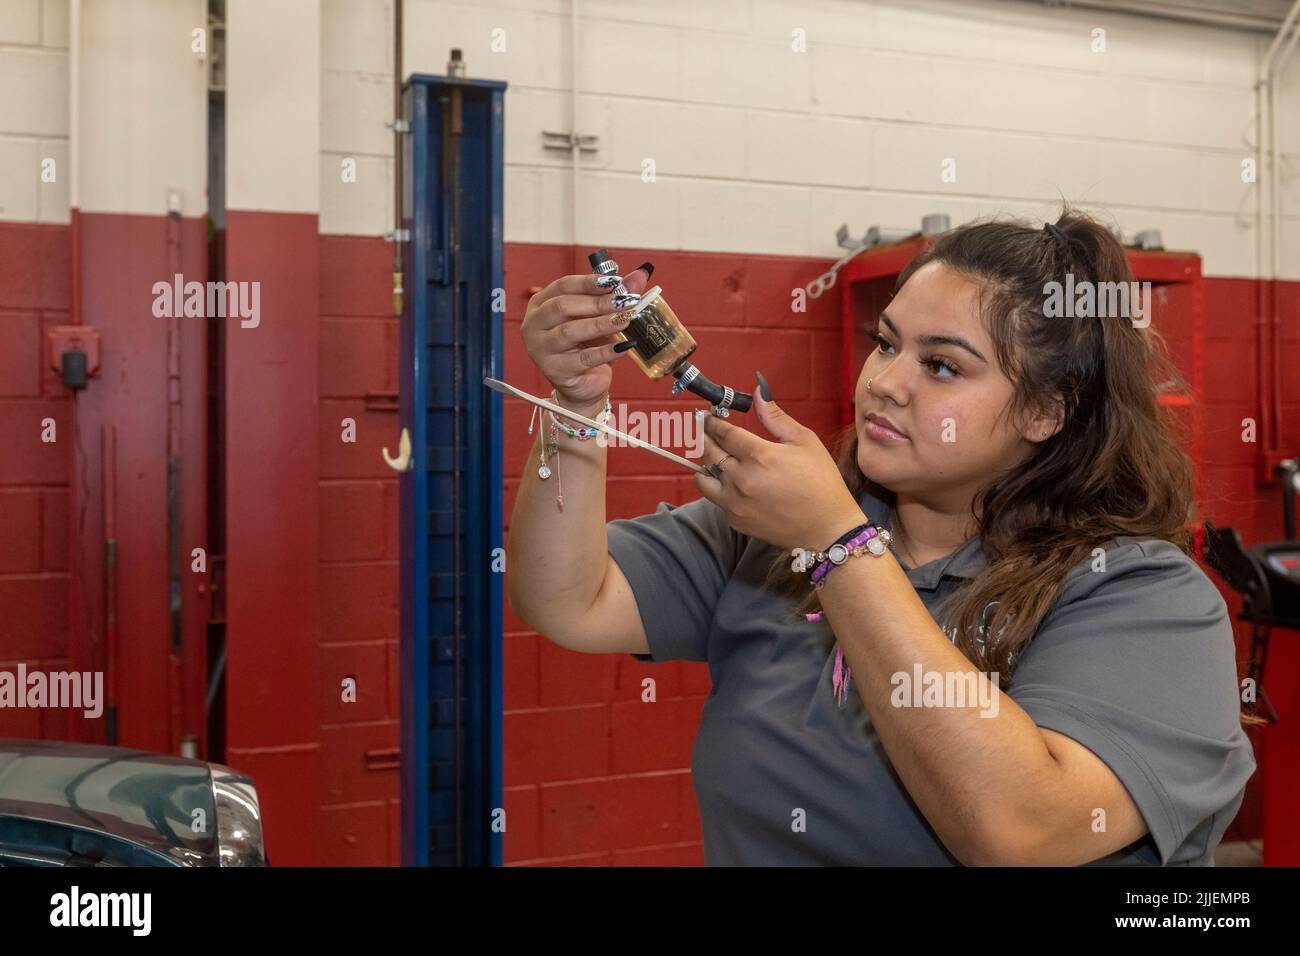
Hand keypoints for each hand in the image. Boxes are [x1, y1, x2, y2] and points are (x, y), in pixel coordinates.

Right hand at [520, 265, 652, 413]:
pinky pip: (583, 359)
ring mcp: (541, 349)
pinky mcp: (556, 371)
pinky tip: (624, 346)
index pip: (563, 286)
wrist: (583, 383)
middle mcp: (535, 324)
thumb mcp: (600, 316)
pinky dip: (606, 351)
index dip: (590, 282)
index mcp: (541, 303)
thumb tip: (640, 275)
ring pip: (570, 331)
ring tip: (625, 320)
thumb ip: (616, 294)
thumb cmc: (587, 344)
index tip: (616, 281)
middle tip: (624, 302)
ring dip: (601, 324)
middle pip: (563, 306)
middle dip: (597, 303)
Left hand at [694, 373, 867, 550]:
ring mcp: (735, 502)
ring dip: (705, 465)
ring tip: (714, 457)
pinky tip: (731, 482)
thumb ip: (776, 417)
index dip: (713, 423)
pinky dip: (718, 488)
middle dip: (704, 437)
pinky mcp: (735, 520)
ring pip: (704, 478)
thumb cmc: (821, 481)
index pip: (724, 433)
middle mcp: (741, 479)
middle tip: (703, 430)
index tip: (707, 417)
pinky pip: (716, 499)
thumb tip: (758, 393)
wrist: (826, 527)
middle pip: (709, 452)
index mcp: (759, 456)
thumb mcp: (804, 442)